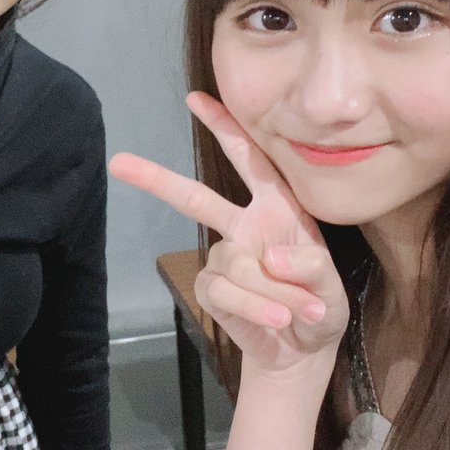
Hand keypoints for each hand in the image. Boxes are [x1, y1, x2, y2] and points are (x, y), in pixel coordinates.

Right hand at [109, 92, 348, 376]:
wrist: (303, 350)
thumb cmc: (319, 306)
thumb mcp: (330, 285)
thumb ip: (310, 266)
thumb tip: (266, 255)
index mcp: (276, 207)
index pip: (250, 159)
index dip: (224, 127)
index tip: (196, 98)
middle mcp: (243, 226)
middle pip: (195, 198)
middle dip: (156, 179)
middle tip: (118, 163)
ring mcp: (225, 258)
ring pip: (235, 264)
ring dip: (270, 292)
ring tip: (296, 312)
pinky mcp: (213, 291)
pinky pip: (226, 292)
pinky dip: (255, 308)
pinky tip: (277, 319)